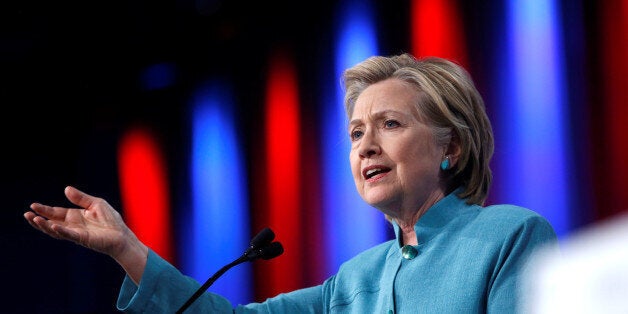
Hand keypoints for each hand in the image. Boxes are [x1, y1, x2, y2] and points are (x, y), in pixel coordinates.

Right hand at [24, 186, 145, 263]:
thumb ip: (81, 198)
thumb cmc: (111, 220)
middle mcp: (73, 226)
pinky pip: (69, 235)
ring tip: (33, 220)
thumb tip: (66, 189)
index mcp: (75, 216)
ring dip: (44, 226)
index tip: (33, 205)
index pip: (56, 212)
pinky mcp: (83, 239)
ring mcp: (76, 233)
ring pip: (56, 231)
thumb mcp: (96, 204)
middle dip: (39, 218)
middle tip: (26, 214)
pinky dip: (60, 231)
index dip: (45, 210)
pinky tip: (52, 226)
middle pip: (52, 222)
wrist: (122, 235)